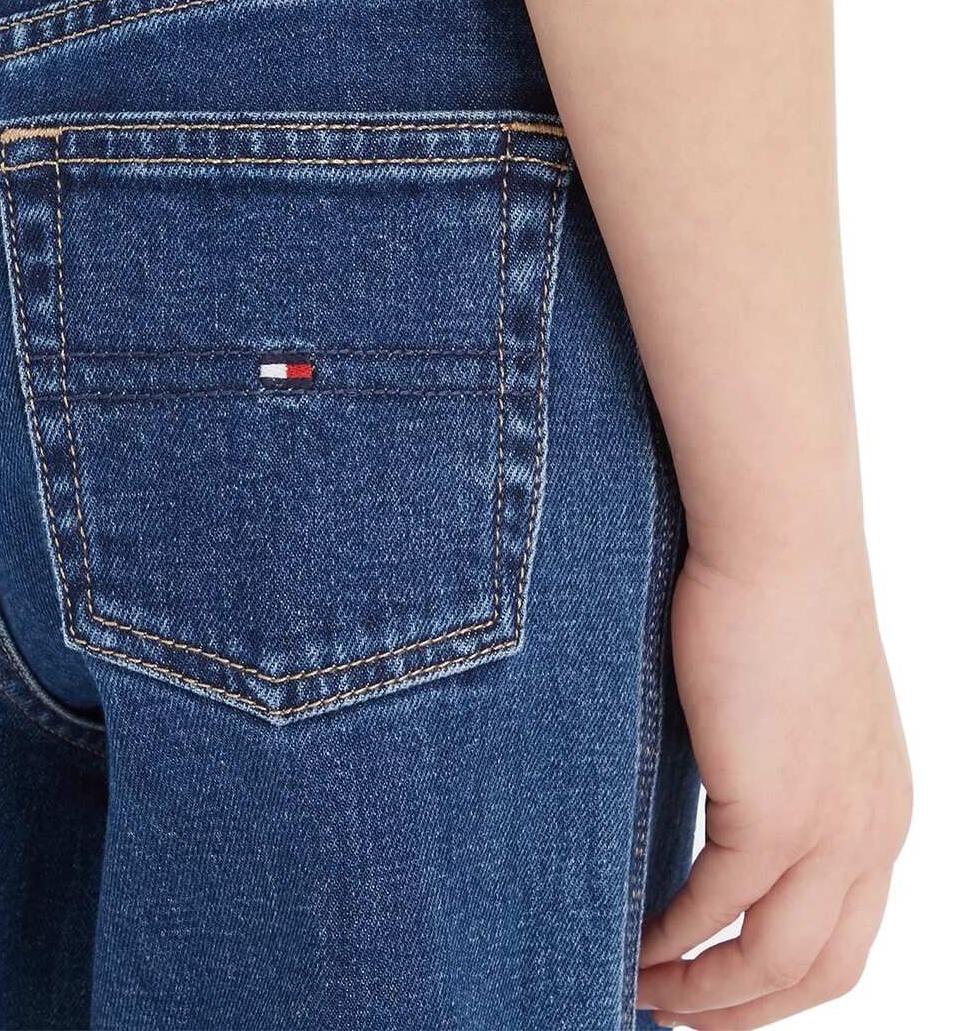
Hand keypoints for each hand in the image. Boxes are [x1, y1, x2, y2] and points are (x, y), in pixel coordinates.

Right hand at [636, 542, 911, 1028]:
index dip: (782, 984)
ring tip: (643, 990)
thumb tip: (723, 810)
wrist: (781, 541)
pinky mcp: (775, 809)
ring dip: (705, 994)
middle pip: (820, 972)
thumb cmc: (776, 600)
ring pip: (774, 961)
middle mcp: (872, 834)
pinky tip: (638, 938)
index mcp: (884, 813)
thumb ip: (778, 772)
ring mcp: (831, 827)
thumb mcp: (797, 707)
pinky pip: (719, 908)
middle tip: (677, 1019)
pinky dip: (676, 938)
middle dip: (745, 1012)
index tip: (721, 993)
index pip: (847, 939)